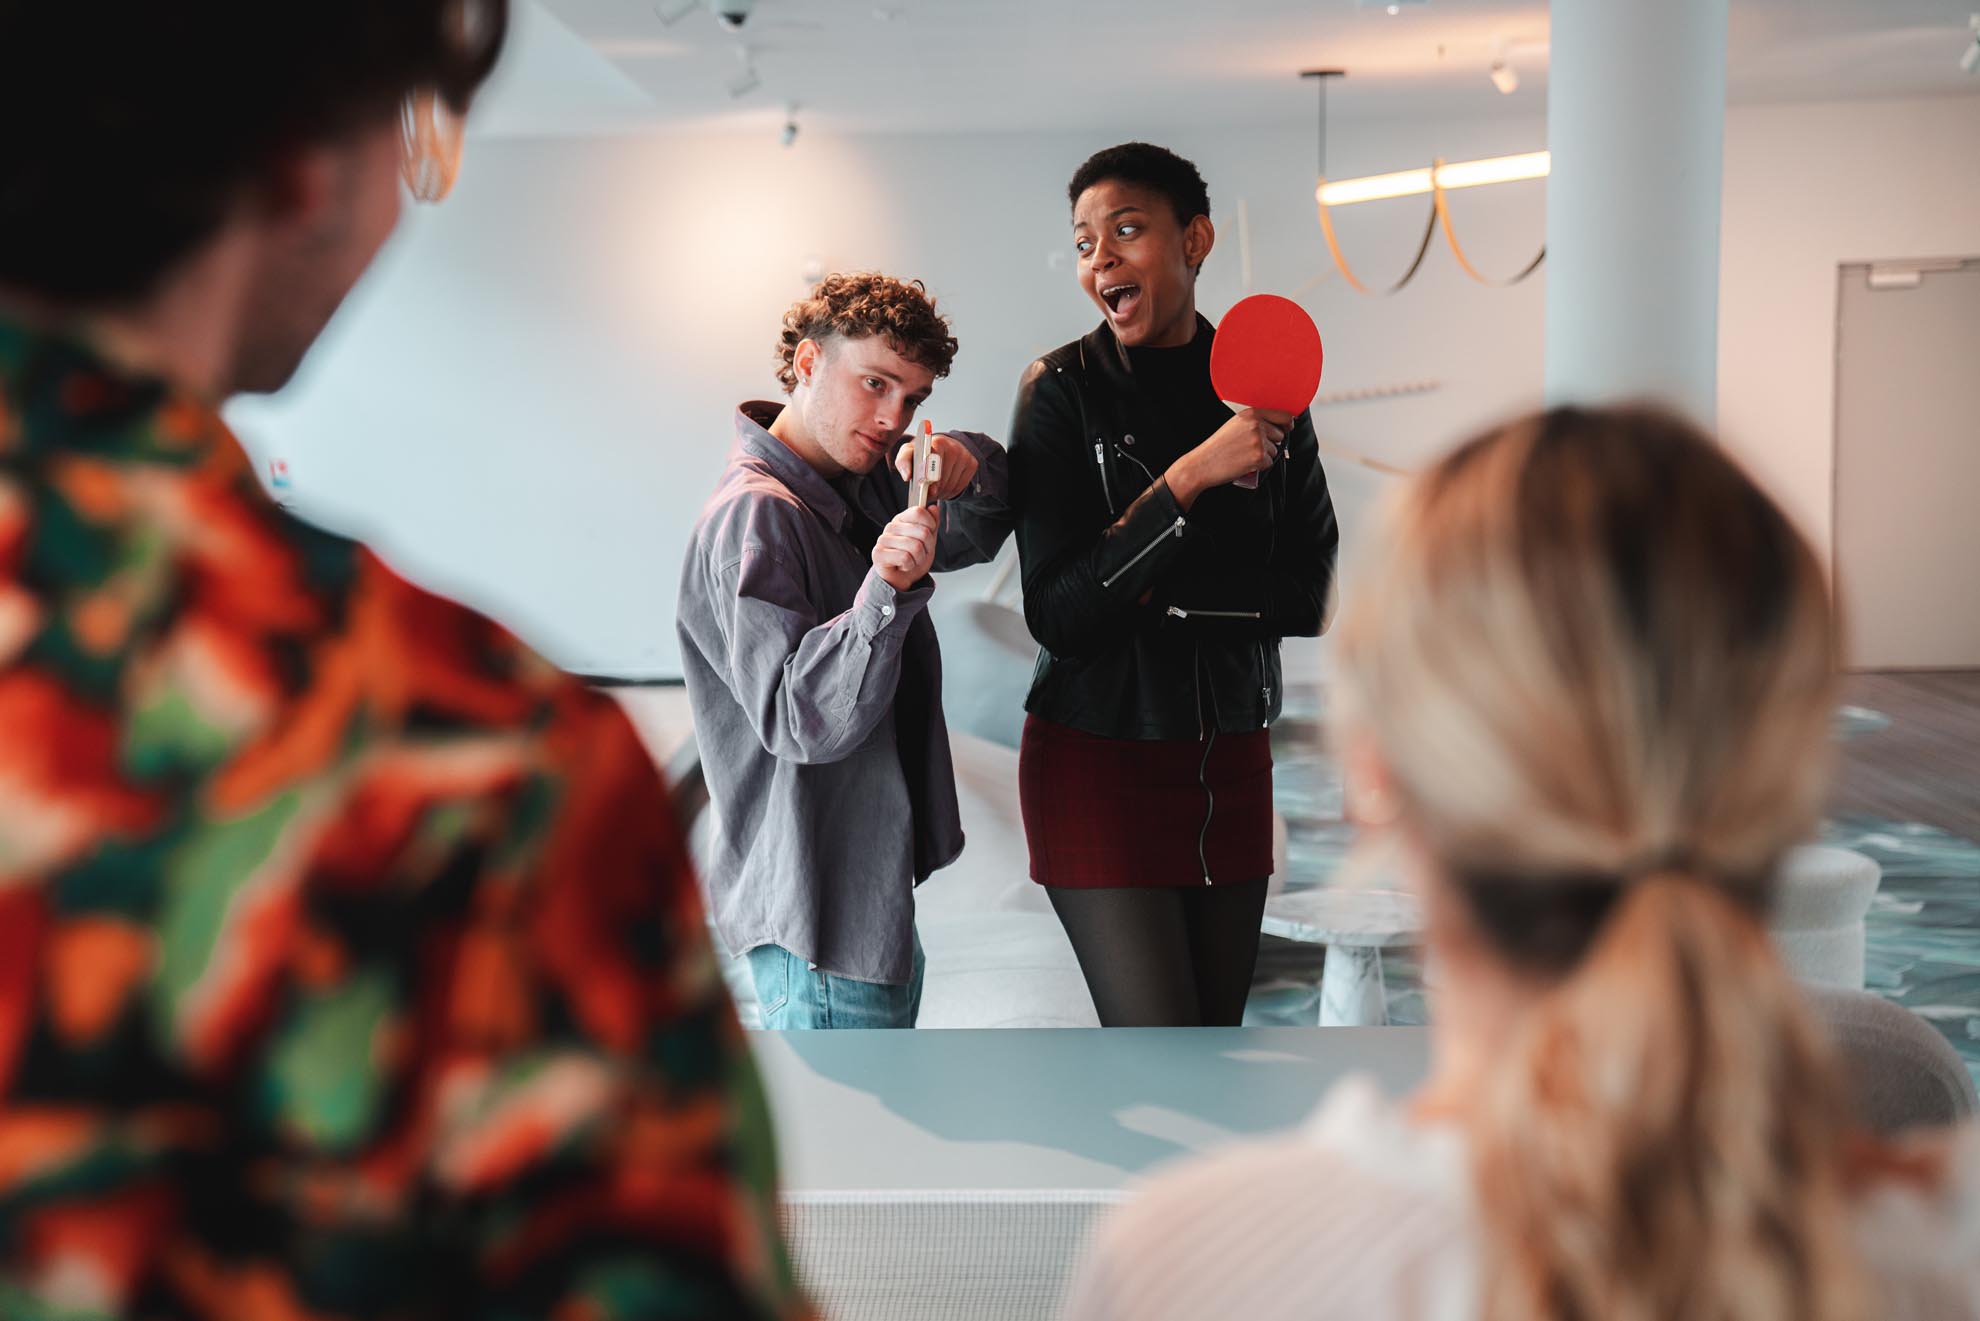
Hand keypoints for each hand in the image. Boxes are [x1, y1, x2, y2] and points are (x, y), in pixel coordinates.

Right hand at [872, 505, 938, 592]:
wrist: (901, 579)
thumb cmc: (913, 559)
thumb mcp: (928, 541)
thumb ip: (932, 524)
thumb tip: (934, 508)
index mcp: (902, 519)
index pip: (919, 511)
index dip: (931, 525)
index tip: (928, 537)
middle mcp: (891, 526)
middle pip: (923, 532)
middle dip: (927, 548)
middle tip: (920, 554)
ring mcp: (883, 539)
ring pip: (915, 547)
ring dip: (919, 559)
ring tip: (912, 561)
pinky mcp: (878, 553)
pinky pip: (905, 558)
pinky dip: (909, 565)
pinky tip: (903, 566)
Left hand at [894, 431, 978, 501]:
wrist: (943, 448)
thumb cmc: (922, 453)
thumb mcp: (908, 453)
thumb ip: (903, 462)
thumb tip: (907, 476)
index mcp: (937, 441)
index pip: (935, 459)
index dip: (930, 475)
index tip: (925, 485)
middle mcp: (954, 447)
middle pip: (943, 477)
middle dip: (933, 488)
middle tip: (926, 491)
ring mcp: (965, 455)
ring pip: (951, 485)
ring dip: (941, 492)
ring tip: (934, 490)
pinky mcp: (972, 464)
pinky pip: (960, 487)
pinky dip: (950, 492)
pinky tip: (944, 488)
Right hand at [1167, 407, 1291, 509]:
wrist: (1204, 463)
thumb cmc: (1217, 447)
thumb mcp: (1235, 425)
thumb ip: (1254, 422)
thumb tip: (1277, 428)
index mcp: (1251, 414)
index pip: (1283, 416)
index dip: (1288, 424)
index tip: (1288, 428)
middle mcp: (1257, 425)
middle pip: (1280, 435)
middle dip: (1270, 443)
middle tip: (1251, 447)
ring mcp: (1259, 441)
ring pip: (1275, 450)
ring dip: (1263, 456)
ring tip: (1245, 455)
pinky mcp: (1259, 457)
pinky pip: (1269, 463)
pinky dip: (1259, 466)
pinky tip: (1245, 463)